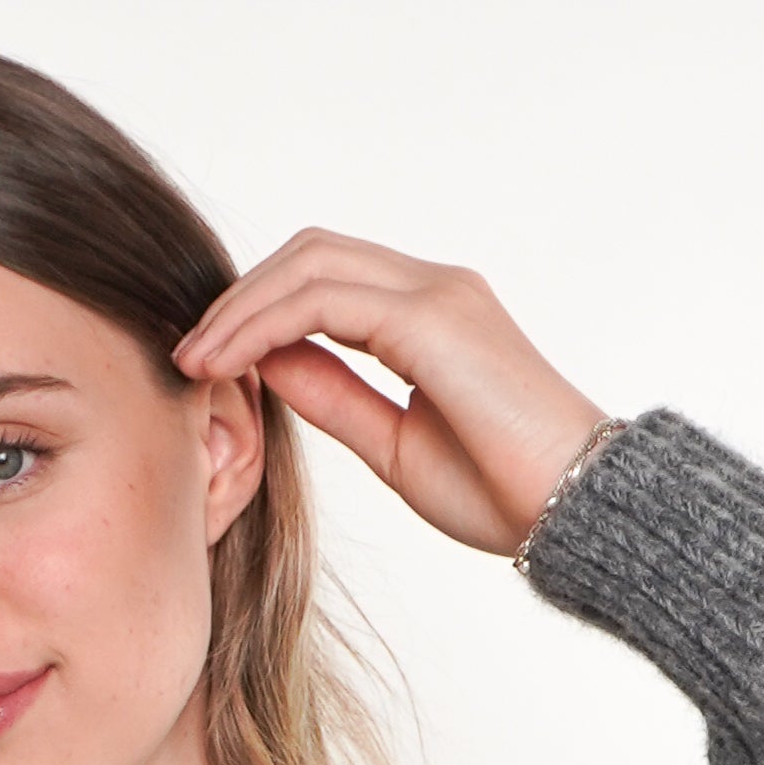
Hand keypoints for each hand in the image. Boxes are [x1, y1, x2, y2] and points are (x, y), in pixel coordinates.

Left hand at [174, 231, 613, 557]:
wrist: (574, 510)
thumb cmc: (503, 493)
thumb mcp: (393, 444)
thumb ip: (336, 396)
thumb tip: (272, 365)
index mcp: (431, 315)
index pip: (326, 278)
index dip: (259, 309)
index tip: (209, 359)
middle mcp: (434, 288)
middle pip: (311, 254)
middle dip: (240, 297)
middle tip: (189, 352)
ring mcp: (436, 295)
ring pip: (311, 265)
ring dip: (242, 309)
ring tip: (195, 360)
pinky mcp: (432, 319)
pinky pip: (326, 301)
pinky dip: (268, 324)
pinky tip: (230, 363)